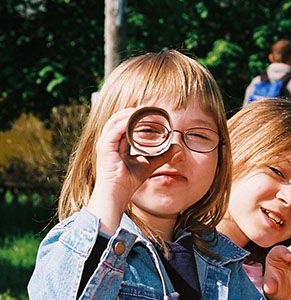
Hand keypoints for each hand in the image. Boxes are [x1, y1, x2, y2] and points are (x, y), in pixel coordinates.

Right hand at [87, 108, 172, 233]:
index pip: (125, 123)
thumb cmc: (129, 181)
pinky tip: (135, 117)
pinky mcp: (105, 146)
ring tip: (144, 109)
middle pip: (120, 118)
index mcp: (117, 142)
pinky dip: (125, 121)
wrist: (117, 193)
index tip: (151, 111)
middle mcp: (110, 140)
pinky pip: (115, 128)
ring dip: (130, 112)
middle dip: (134, 110)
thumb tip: (177, 147)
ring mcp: (105, 142)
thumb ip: (162, 155)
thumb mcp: (149, 164)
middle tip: (149, 107)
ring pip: (117, 119)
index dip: (137, 115)